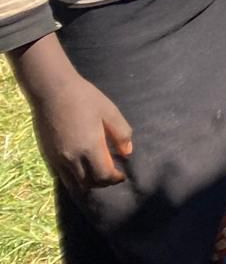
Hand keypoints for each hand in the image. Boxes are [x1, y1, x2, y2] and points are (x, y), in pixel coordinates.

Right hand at [29, 73, 133, 188]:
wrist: (52, 91)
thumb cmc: (85, 98)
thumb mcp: (110, 112)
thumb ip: (121, 133)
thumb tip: (127, 152)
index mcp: (90, 147)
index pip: (103, 176)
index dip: (114, 179)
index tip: (121, 175)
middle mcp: (72, 158)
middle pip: (88, 184)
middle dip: (102, 183)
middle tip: (111, 174)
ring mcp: (57, 158)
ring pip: (73, 184)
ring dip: (87, 183)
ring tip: (97, 173)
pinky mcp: (48, 156)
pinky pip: (62, 176)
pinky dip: (74, 178)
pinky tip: (82, 167)